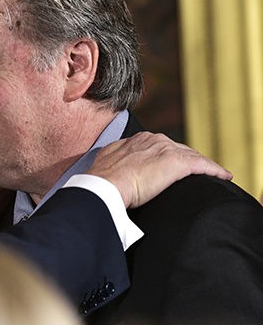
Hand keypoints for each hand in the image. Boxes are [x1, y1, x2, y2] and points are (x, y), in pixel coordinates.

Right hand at [88, 132, 231, 207]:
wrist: (104, 185)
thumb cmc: (102, 179)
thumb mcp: (108, 162)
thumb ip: (118, 160)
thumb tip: (117, 169)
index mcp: (137, 139)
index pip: (161, 146)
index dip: (169, 156)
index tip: (174, 166)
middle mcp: (153, 140)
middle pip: (179, 149)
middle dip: (189, 159)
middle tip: (197, 172)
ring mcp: (165, 150)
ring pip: (192, 156)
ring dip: (204, 165)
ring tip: (214, 174)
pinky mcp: (176, 163)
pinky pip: (203, 165)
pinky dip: (214, 170)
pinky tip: (223, 176)